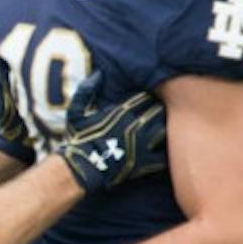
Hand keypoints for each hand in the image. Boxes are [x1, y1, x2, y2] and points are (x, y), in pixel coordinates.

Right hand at [44, 72, 166, 193]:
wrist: (82, 168)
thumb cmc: (78, 140)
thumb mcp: (75, 113)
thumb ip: (86, 91)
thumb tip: (97, 74)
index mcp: (122, 111)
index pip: (145, 96)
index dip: (150, 96)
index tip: (150, 96)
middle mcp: (136, 125)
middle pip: (159, 110)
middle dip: (160, 109)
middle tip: (162, 110)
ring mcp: (143, 143)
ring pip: (165, 129)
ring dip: (166, 126)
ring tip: (166, 126)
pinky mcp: (145, 161)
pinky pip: (164, 154)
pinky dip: (167, 150)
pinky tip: (166, 148)